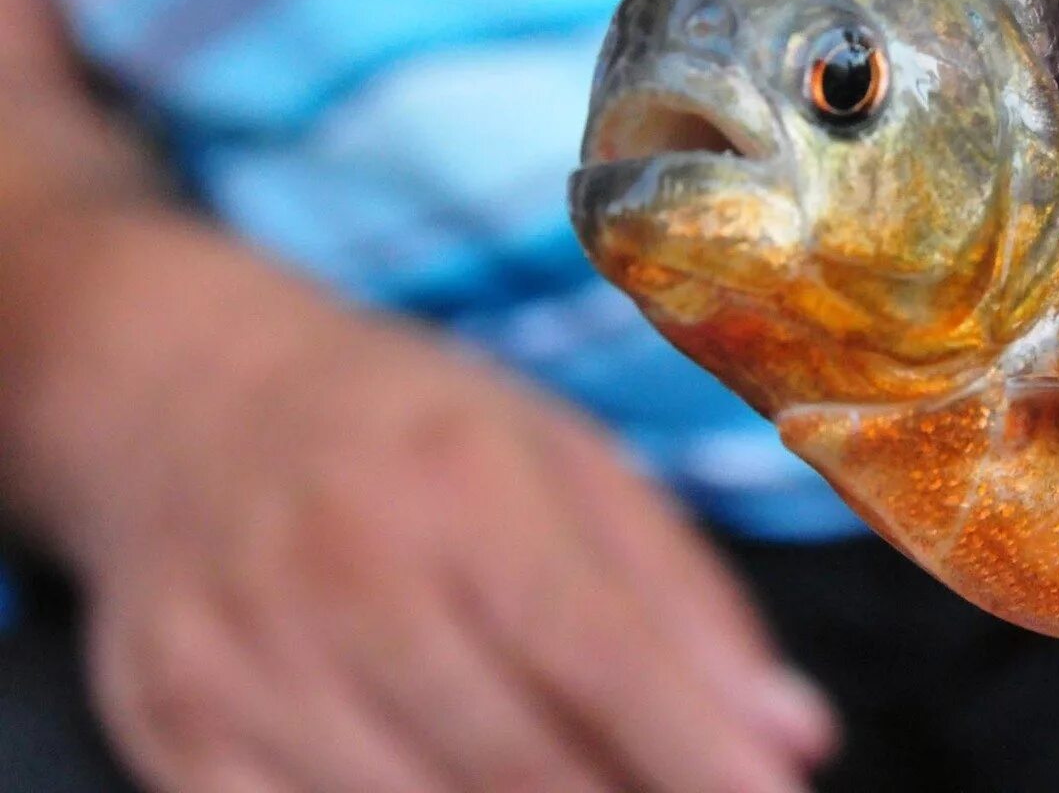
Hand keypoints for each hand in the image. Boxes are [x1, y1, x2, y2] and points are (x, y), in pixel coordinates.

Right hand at [76, 320, 833, 792]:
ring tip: (599, 792)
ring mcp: (240, 657)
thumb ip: (684, 598)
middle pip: (510, 757)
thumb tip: (793, 736)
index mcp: (461, 477)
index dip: (689, 746)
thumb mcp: (571, 460)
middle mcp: (342, 566)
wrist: (192, 398)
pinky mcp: (172, 730)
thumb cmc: (420, 431)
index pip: (592, 649)